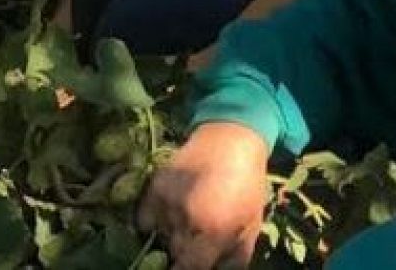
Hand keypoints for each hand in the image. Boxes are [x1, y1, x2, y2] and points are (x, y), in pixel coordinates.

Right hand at [139, 122, 269, 269]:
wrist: (231, 138)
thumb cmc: (247, 186)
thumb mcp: (250, 226)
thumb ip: (233, 259)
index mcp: (215, 230)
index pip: (190, 267)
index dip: (189, 269)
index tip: (191, 264)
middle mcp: (187, 217)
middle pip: (176, 251)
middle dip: (186, 249)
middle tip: (198, 235)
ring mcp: (168, 199)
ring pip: (162, 234)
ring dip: (172, 232)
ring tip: (190, 215)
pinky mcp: (155, 184)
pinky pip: (145, 218)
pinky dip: (155, 219)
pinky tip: (172, 209)